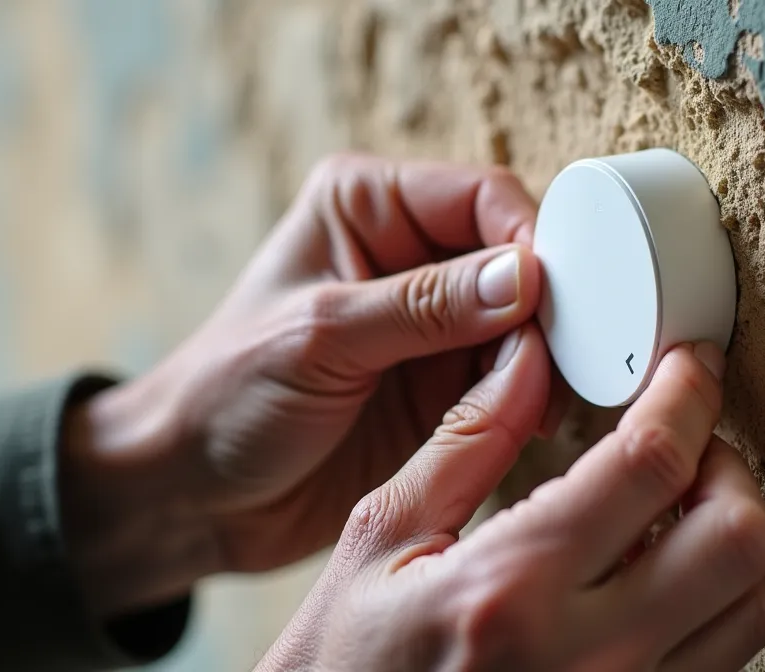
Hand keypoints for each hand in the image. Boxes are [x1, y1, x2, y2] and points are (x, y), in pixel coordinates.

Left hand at [58, 155, 565, 617]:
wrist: (192, 494)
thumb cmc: (225, 394)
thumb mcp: (321, 338)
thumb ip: (424, 307)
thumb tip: (526, 278)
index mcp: (368, 205)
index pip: (480, 197)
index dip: (529, 240)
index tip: (557, 295)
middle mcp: (409, 253)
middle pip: (516, 257)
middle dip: (549, 304)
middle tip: (572, 354)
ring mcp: (433, 325)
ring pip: (526, 322)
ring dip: (546, 357)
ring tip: (553, 398)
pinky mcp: (445, 385)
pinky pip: (514, 378)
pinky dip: (533, 396)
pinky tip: (539, 420)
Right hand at [260, 337, 764, 671]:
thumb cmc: (345, 659)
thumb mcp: (382, 535)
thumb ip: (467, 440)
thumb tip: (530, 356)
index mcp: (509, 589)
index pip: (648, 465)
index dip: (687, 395)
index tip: (688, 366)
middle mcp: (585, 657)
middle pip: (738, 539)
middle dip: (726, 467)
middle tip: (683, 444)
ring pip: (753, 606)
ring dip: (726, 539)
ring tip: (670, 514)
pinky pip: (722, 659)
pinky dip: (711, 602)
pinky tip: (654, 578)